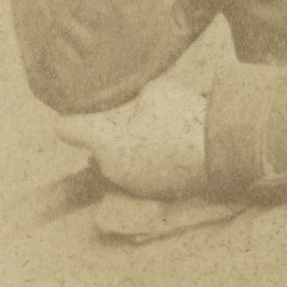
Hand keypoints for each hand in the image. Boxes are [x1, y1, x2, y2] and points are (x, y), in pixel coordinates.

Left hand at [54, 73, 209, 198]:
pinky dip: (149, 164)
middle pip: (96, 146)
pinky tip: (170, 150)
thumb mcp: (153, 91)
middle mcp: (110, 168)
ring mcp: (132, 185)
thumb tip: (130, 99)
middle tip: (132, 114)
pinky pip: (141, 174)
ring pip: (119, 162)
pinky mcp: (154, 194)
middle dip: (108, 132)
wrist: (221, 151)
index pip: (65, 128)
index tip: (82, 109)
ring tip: (156, 132)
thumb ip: (132, 97)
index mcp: (103, 141)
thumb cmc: (183, 116)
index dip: (71, 116)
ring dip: (130, 149)